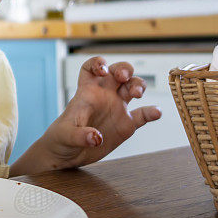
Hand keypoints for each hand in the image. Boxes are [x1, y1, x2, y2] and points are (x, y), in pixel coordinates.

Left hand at [42, 56, 160, 168]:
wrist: (66, 155)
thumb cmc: (60, 138)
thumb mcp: (66, 135)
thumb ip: (80, 135)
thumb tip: (96, 138)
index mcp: (86, 92)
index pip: (91, 68)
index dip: (98, 63)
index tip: (103, 70)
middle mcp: (103, 96)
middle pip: (117, 72)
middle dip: (124, 69)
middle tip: (124, 77)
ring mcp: (116, 109)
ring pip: (132, 88)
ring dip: (138, 85)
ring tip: (137, 94)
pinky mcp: (125, 125)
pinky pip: (142, 115)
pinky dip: (151, 112)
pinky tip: (156, 113)